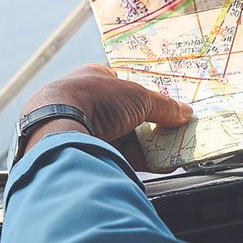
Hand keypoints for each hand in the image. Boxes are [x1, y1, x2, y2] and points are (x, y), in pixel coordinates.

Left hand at [20, 64, 192, 168]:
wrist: (57, 130)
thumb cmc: (94, 99)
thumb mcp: (138, 97)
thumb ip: (164, 106)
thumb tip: (184, 113)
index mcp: (94, 77)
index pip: (126, 85)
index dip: (147, 97)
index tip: (166, 109)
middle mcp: (85, 100)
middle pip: (126, 114)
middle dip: (149, 125)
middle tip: (171, 133)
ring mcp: (82, 127)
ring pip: (120, 137)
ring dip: (144, 145)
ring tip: (168, 151)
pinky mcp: (82, 151)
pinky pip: (114, 155)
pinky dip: (134, 159)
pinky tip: (153, 164)